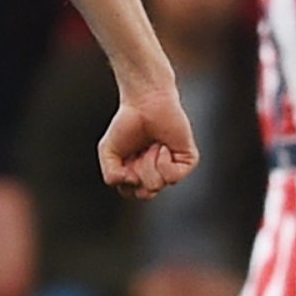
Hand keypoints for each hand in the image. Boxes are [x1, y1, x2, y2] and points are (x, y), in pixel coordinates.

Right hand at [99, 83, 199, 199]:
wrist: (145, 102)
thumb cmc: (127, 124)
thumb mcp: (108, 151)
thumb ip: (110, 175)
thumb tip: (130, 183)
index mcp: (138, 175)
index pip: (131, 193)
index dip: (124, 177)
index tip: (125, 157)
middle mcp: (156, 174)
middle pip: (146, 194)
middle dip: (138, 173)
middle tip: (140, 152)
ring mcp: (173, 168)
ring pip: (158, 185)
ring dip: (150, 164)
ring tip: (152, 146)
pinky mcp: (187, 160)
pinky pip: (174, 176)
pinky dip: (164, 162)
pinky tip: (163, 147)